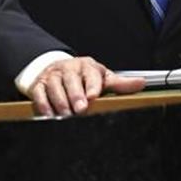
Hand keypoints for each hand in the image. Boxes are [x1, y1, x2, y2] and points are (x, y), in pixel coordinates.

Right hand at [29, 56, 145, 116]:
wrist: (58, 69)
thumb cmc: (84, 77)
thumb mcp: (102, 78)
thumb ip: (120, 84)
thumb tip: (141, 83)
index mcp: (87, 66)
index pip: (91, 74)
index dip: (92, 85)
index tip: (93, 96)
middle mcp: (69, 69)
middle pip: (71, 80)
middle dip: (75, 95)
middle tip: (80, 109)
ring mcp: (52, 76)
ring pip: (54, 86)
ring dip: (59, 101)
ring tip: (65, 114)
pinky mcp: (38, 84)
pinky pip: (38, 93)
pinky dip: (43, 104)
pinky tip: (48, 113)